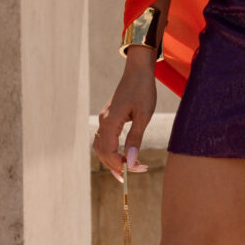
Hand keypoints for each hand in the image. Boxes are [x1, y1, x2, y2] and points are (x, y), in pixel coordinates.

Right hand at [94, 51, 157, 176]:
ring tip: (126, 170)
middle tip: (134, 173)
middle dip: (116, 166)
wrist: (138, 71)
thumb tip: (130, 161)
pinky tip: (122, 156)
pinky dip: (111, 151)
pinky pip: (104, 140)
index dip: (121, 164)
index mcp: (110, 122)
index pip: (109, 152)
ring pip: (101, 147)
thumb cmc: (143, 90)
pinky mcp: (108, 117)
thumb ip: (135, 139)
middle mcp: (103, 122)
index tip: (138, 168)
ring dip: (111, 160)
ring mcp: (104, 119)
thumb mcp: (143, 115)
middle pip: (102, 152)